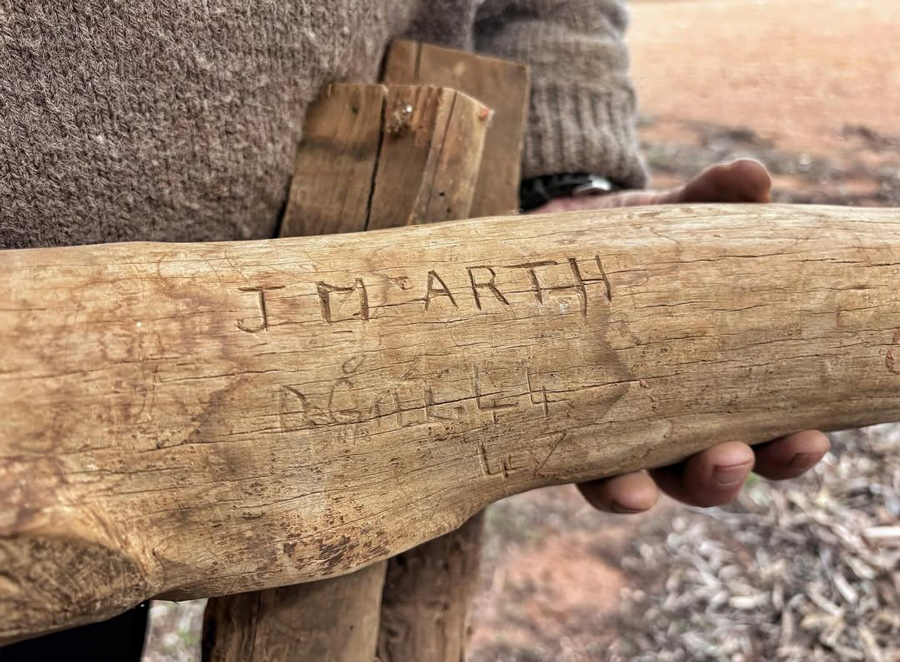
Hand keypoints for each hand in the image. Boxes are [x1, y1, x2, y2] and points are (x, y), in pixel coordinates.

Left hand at [530, 159, 830, 512]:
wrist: (548, 244)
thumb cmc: (628, 243)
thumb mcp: (670, 221)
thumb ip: (709, 200)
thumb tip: (751, 175)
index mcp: (709, 386)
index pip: (760, 432)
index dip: (786, 449)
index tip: (808, 436)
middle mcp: (660, 419)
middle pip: (699, 475)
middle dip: (718, 477)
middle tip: (731, 457)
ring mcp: (603, 428)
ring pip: (633, 484)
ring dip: (643, 492)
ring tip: (641, 491)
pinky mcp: (549, 423)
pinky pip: (564, 469)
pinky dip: (588, 478)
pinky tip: (602, 483)